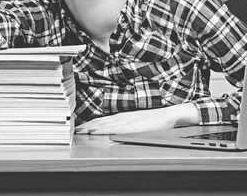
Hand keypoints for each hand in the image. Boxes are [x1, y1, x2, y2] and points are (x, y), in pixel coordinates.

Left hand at [75, 103, 198, 134]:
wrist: (170, 115)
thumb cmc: (157, 120)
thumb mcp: (140, 121)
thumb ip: (129, 124)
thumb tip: (118, 128)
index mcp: (126, 116)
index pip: (106, 119)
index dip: (93, 123)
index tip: (82, 126)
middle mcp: (125, 117)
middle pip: (103, 121)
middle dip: (89, 125)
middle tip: (77, 130)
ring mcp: (128, 120)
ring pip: (107, 123)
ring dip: (93, 127)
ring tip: (83, 130)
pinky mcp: (133, 125)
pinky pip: (115, 128)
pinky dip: (104, 128)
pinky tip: (97, 130)